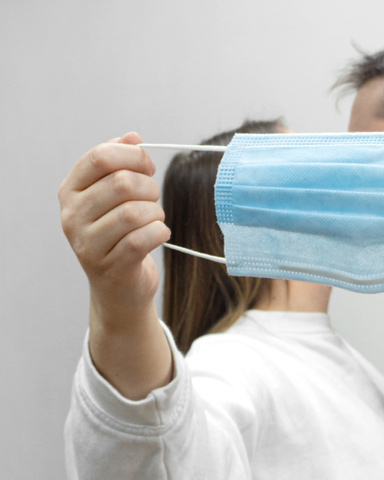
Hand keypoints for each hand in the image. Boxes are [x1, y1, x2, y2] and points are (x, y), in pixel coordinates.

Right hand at [59, 132, 167, 321]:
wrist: (119, 286)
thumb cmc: (120, 234)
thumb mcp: (113, 196)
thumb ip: (120, 164)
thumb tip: (133, 136)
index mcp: (70, 191)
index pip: (100, 156)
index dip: (133, 156)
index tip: (147, 166)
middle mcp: (72, 216)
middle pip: (122, 183)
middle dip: (149, 187)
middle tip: (153, 198)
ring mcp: (87, 243)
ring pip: (135, 212)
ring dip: (156, 213)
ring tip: (154, 219)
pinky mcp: (110, 266)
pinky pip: (143, 239)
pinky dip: (160, 233)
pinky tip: (159, 234)